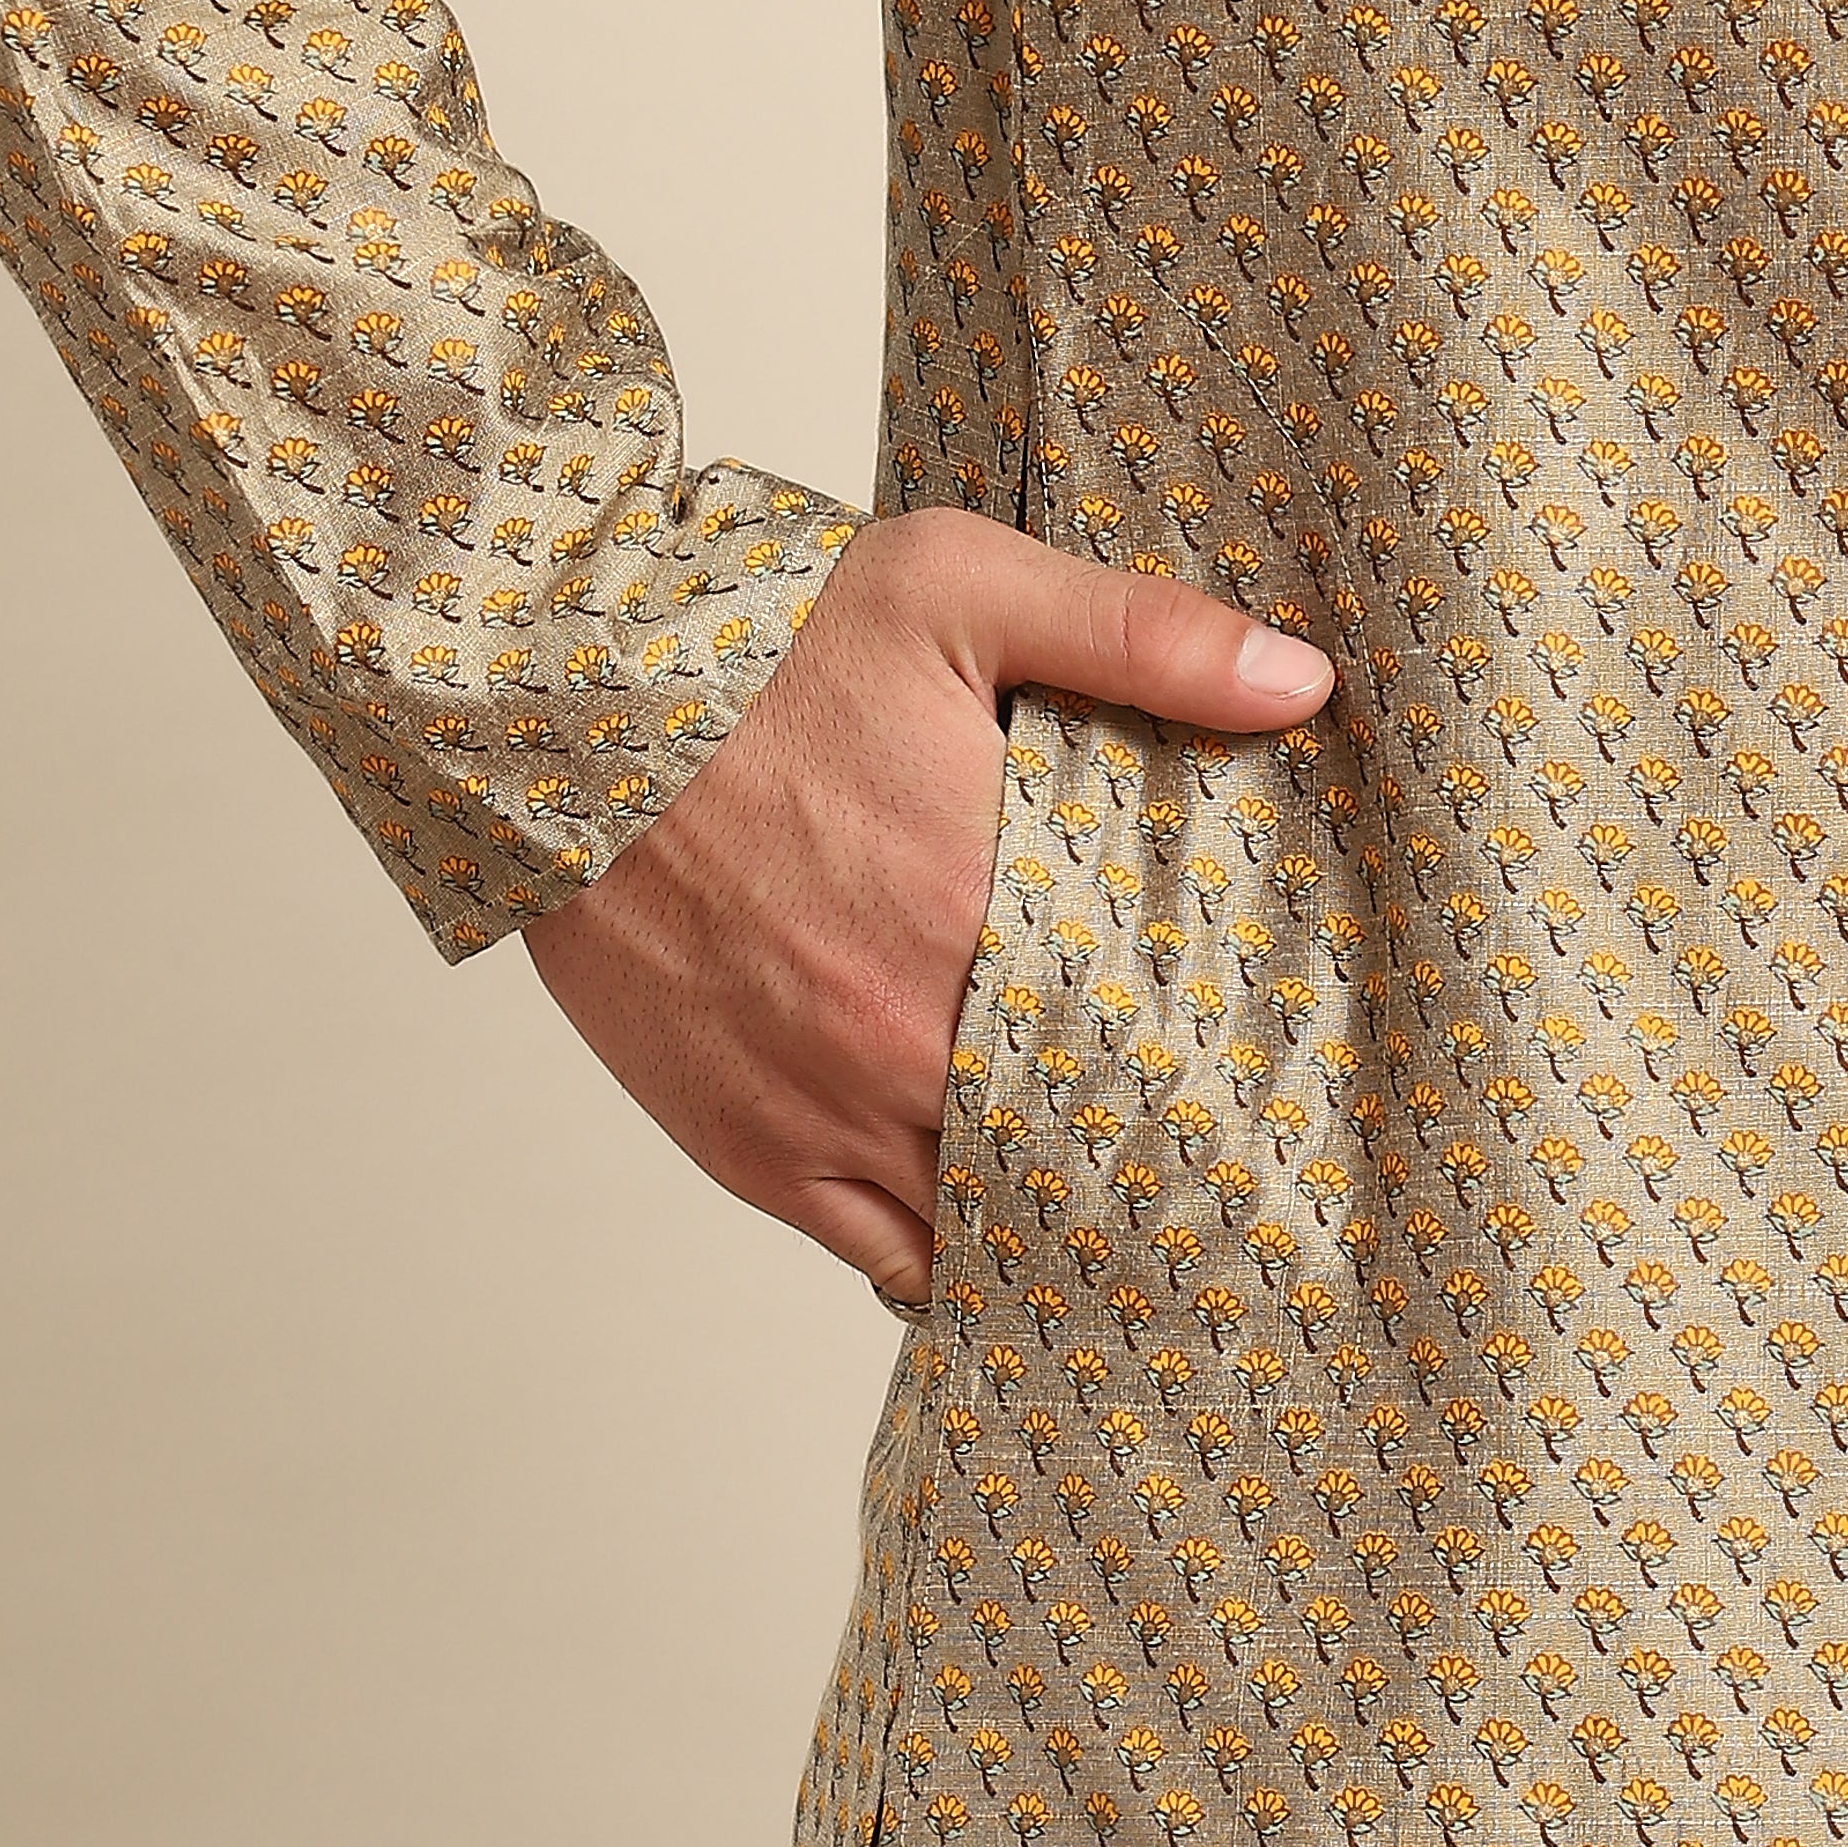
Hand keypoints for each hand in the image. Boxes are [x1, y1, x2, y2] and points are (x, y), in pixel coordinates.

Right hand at [522, 507, 1334, 1305]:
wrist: (549, 698)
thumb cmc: (749, 640)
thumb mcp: (961, 585)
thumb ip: (1141, 639)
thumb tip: (1298, 684)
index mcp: (986, 913)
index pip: (1152, 1047)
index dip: (1217, 1081)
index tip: (1268, 1094)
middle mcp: (913, 1038)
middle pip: (1078, 1152)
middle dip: (1146, 1163)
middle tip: (1220, 1176)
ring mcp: (829, 1109)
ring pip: (985, 1221)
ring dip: (1048, 1216)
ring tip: (1120, 1215)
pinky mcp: (751, 1147)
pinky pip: (879, 1254)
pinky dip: (942, 1261)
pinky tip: (993, 1243)